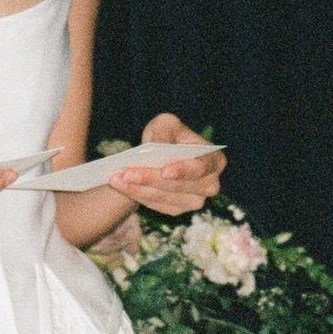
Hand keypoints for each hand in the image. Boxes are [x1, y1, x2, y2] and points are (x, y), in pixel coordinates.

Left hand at [110, 113, 226, 216]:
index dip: (183, 171)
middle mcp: (210, 184)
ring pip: (167, 199)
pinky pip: (159, 206)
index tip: (164, 171)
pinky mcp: (179, 209)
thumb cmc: (167, 135)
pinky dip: (140, 196)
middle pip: (181, 187)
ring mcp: (196, 200)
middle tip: (127, 173)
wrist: (158, 154)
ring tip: (118, 179)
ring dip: (141, 190)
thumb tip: (159, 146)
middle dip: (152, 179)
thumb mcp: (166, 124)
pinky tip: (123, 186)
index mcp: (214, 160)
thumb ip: (164, 132)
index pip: (201, 168)